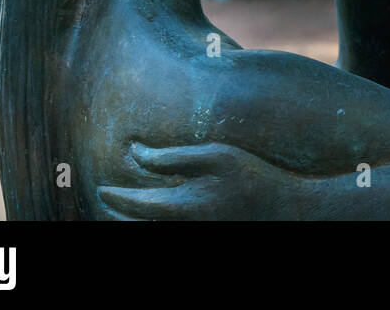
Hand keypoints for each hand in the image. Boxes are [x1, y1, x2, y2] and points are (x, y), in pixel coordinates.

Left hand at [97, 141, 310, 220]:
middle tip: (106, 201)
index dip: (113, 196)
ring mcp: (193, 237)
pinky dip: (153, 226)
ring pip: (148, 234)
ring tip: (125, 212)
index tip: (102, 188)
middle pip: (134, 229)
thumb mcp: (216, 156)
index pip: (132, 206)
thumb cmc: (254, 178)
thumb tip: (135, 153)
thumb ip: (172, 156)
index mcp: (183, 207)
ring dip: (133, 224)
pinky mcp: (201, 238)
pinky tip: (153, 217)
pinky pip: (166, 234)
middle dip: (117, 216)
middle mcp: (183, 229)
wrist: (287, 212)